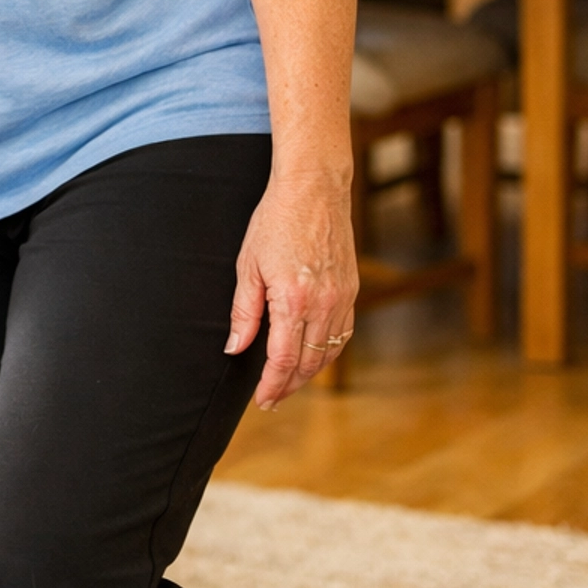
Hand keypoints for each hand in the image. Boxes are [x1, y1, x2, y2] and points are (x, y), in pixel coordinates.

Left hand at [224, 171, 356, 406]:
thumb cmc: (276, 221)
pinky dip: (328, 352)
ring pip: (329, 353)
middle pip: (308, 363)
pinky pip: (343, 334)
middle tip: (271, 398)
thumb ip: (244, 312)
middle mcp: (323, 304)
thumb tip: (236, 348)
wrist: (314, 189)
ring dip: (308, 373)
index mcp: (293, 300)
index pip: (283, 359)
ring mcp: (342, 298)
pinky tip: (312, 355)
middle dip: (288, 386)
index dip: (272, 384)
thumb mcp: (248, 265)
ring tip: (288, 383)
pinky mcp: (352, 290)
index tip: (262, 399)